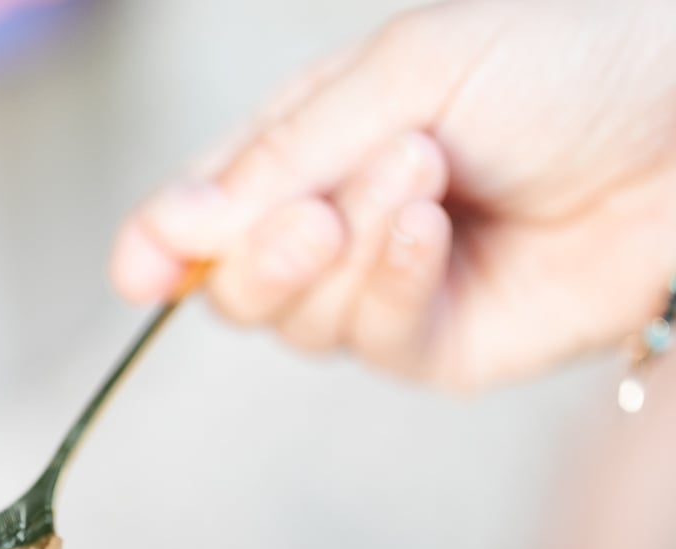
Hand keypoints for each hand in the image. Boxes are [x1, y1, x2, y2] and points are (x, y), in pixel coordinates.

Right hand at [111, 0, 675, 389]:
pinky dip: (391, 284)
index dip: (159, 244)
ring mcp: (382, 290)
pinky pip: (375, 341)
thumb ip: (282, 156)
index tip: (137, 269)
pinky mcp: (437, 344)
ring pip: (298, 321)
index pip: (205, 210)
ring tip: (424, 174)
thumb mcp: (402, 74)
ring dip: (347, 251)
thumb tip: (171, 229)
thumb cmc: (556, 61)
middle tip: (311, 215)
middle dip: (259, 257)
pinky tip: (435, 230)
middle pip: (234, 286)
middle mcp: (334, 226)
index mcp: (309, 147)